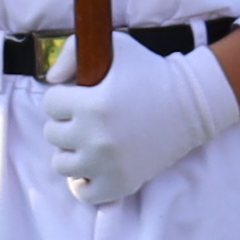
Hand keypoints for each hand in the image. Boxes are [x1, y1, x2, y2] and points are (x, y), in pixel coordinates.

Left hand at [35, 33, 239, 206]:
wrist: (190, 105)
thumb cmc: (151, 72)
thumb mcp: (116, 48)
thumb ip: (74, 52)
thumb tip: (51, 80)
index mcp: (92, 104)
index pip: (49, 104)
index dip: (63, 96)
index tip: (80, 95)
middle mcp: (95, 138)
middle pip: (52, 133)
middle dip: (67, 122)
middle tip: (88, 117)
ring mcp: (106, 165)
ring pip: (61, 163)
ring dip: (71, 150)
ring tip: (90, 140)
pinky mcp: (119, 184)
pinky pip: (82, 192)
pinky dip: (84, 180)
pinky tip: (94, 165)